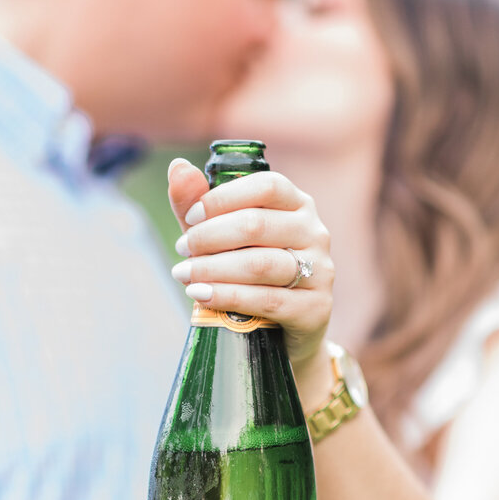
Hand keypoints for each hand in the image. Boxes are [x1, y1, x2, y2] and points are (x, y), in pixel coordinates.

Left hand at [166, 158, 333, 370]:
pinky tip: (201, 295)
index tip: (190, 217)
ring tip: (184, 274)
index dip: (224, 198)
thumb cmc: (248, 274)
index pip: (267, 186)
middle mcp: (315, 233)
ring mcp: (321, 271)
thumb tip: (176, 167)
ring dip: (213, 268)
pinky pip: (267, 300)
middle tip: (181, 249)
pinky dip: (227, 296)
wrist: (282, 332)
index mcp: (297, 205)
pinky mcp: (316, 308)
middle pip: (258, 224)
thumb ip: (197, 204)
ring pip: (261, 264)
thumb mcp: (219, 237)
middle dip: (209, 236)